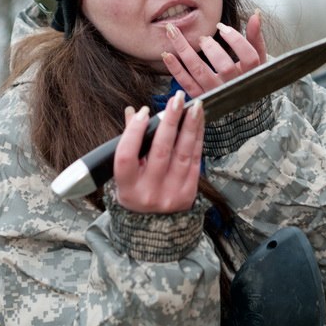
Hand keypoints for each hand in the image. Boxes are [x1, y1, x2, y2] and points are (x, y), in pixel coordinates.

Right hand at [114, 92, 203, 212]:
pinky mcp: (188, 193)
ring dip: (189, 127)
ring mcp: (170, 194)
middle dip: (170, 121)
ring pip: (182, 153)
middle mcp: (148, 192)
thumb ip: (129, 143)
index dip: (133, 132)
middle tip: (176, 99)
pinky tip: (199, 123)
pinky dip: (197, 139)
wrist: (154, 226)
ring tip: (194, 106)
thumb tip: (133, 112)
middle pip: (160, 151)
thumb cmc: (136, 191)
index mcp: (127, 187)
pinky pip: (194, 160)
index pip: (126, 156)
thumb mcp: (126, 174)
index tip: (144, 112)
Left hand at [161, 10, 266, 97]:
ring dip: (185, 51)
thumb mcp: (258, 59)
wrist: (241, 107)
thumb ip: (256, 37)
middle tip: (203, 38)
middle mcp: (233, 85)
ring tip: (173, 32)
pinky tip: (167, 55)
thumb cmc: (249, 78)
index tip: (223, 28)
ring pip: (200, 72)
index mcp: (251, 74)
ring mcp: (216, 92)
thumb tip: (255, 14)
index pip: (249, 57)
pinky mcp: (200, 96)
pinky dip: (175, 69)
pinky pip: (186, 83)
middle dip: (212, 48)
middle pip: (225, 67)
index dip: (236, 40)